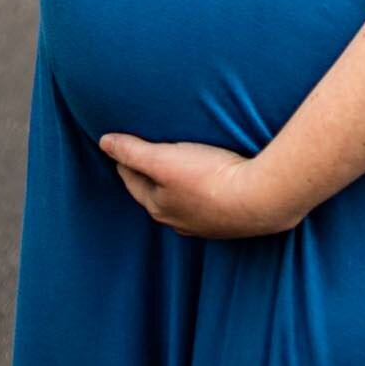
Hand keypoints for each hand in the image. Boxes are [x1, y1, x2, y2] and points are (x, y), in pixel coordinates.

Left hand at [99, 133, 300, 238]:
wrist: (260, 199)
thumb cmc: (210, 177)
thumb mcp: (165, 160)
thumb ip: (133, 151)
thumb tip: (104, 142)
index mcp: (158, 205)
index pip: (133, 180)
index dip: (126, 161)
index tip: (122, 146)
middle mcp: (177, 220)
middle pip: (155, 194)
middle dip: (149, 176)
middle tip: (146, 156)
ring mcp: (204, 223)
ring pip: (181, 202)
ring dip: (177, 187)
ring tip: (179, 169)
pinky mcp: (228, 221)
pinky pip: (207, 205)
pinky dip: (201, 193)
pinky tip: (211, 185)